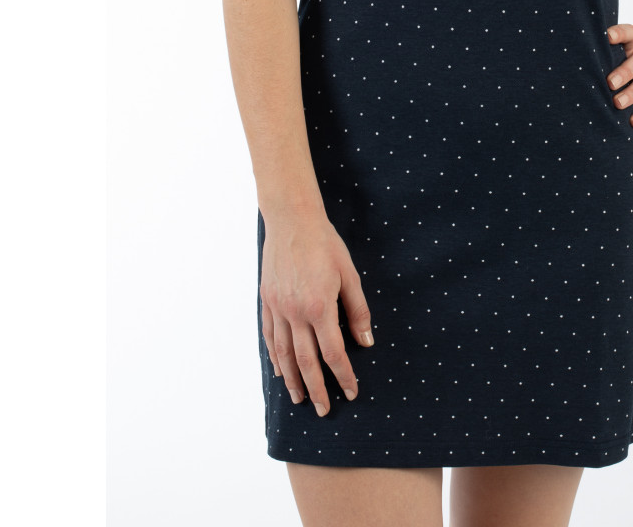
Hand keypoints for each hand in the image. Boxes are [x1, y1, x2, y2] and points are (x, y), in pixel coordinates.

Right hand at [259, 209, 374, 416]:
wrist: (292, 220)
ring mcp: (277, 308)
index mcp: (319, 307)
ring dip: (293, 380)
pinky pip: (269, 336)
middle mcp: (295, 313)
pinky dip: (275, 357)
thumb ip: (357, 310)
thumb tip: (366, 342)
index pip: (333, 353)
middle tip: (325, 411)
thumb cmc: (325, 244)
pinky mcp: (266, 301)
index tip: (352, 392)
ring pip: (284, 354)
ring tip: (300, 399)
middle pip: (306, 362)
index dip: (343, 375)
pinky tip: (280, 371)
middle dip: (317, 389)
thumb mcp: (349, 274)